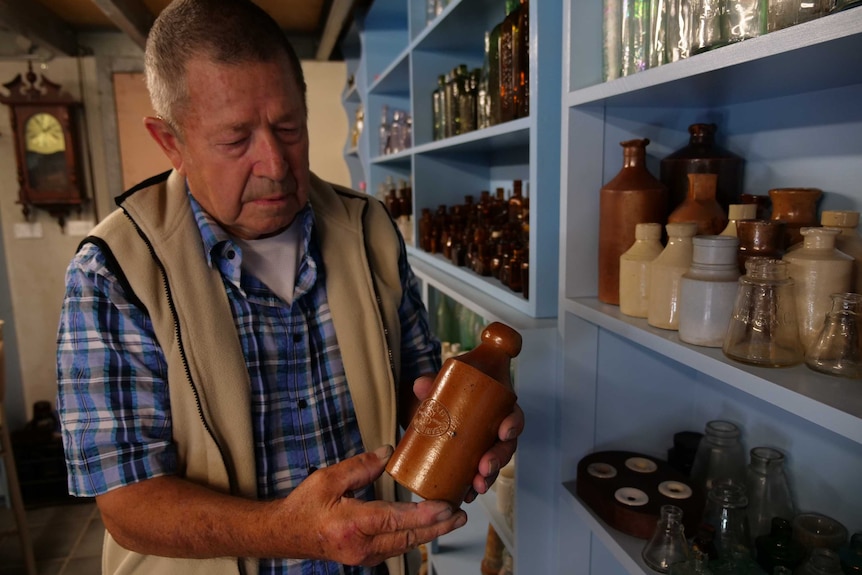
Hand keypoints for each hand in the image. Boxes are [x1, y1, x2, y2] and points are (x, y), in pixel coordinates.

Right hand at [277, 445, 466, 565]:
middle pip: (407, 538)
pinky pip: (396, 548)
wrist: (285, 534)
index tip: (445, 507)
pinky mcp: (365, 557)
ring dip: (430, 533)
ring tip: (451, 519)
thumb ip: (360, 466)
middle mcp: (360, 546)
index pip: (395, 520)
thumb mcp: (328, 478)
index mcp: (351, 525)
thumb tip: (388, 453)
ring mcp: (364, 556)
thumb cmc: (303, 507)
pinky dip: (414, 537)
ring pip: (405, 545)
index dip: (424, 515)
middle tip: (459, 514)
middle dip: (438, 527)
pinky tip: (427, 527)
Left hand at [412, 375, 522, 502]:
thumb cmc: (452, 389)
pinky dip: (474, 486)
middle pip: (505, 447)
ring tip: (476, 487)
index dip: (513, 426)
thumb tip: (420, 385)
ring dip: (488, 478)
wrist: (444, 397)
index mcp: (498, 408)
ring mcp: (485, 445)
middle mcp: (496, 429)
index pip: (513, 417)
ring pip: (494, 465)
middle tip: (484, 468)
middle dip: (497, 460)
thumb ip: (433, 382)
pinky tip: (467, 495)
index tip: (504, 432)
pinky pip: (479, 474)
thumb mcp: (444, 384)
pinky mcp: (473, 458)